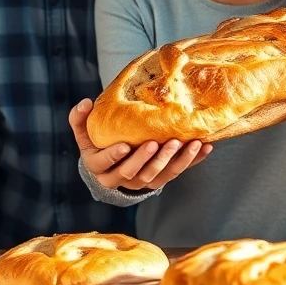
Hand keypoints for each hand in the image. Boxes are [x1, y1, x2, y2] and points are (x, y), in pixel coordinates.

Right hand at [69, 98, 212, 191]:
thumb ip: (80, 119)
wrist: (111, 166)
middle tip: (160, 142)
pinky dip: (191, 161)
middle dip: (148, 158)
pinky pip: (176, 173)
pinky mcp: (159, 180)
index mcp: (99, 167)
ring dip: (175, 160)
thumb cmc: (98, 143)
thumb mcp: (85, 134)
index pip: (105, 164)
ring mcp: (141, 182)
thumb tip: (85, 102)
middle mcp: (119, 179)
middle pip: (134, 173)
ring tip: (189, 143)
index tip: (125, 145)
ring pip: (158, 175)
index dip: (114, 156)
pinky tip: (204, 148)